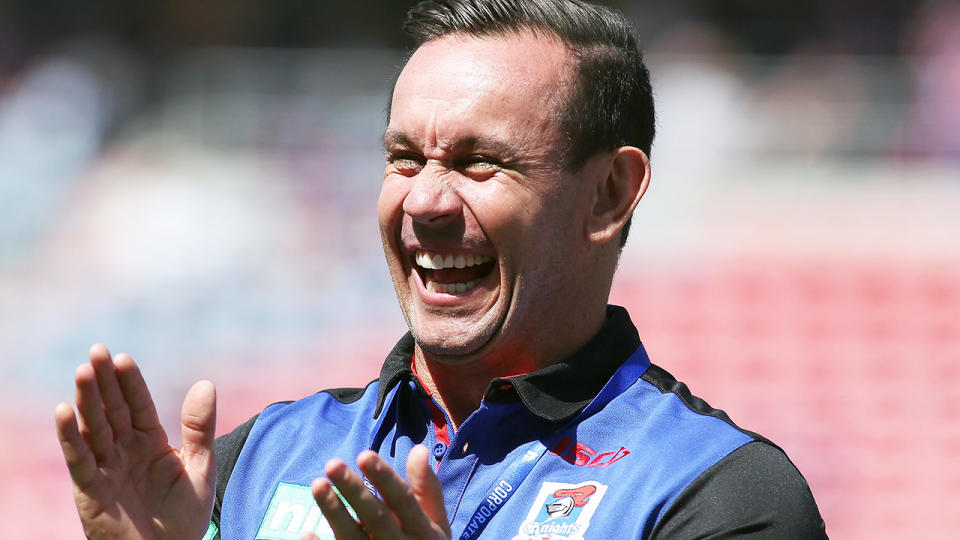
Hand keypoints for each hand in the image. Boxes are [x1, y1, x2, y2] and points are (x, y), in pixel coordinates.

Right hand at [54, 344, 216, 539]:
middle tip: (96, 350)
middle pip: (112, 410)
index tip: (122, 358)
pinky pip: (80, 460)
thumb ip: (199, 428)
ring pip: (94, 429)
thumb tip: (206, 383)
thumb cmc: (183, 516)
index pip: (139, 405)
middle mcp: (125, 450)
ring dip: (86, 401)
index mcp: (151, 441)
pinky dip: (70, 437)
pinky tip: (63, 412)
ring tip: (83, 372)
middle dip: (104, 382)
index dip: (130, 382)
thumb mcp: (199, 468)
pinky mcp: (91, 490)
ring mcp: (107, 468)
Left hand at [303, 445, 450, 539]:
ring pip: (353, 538)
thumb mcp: (436, 522)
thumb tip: (418, 449)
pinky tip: (306, 533)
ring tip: (317, 484)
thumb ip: (427, 488)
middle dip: (354, 490)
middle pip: (376, 518)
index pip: (403, 501)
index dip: (384, 478)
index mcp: (422, 531)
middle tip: (332, 464)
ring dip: (334, 512)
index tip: (364, 455)